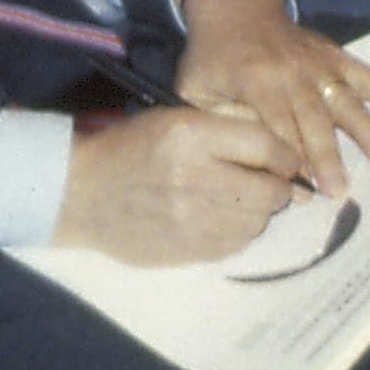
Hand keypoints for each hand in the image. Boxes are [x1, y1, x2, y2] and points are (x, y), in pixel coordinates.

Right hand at [54, 105, 302, 265]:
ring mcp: (194, 220)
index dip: (285, 154)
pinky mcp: (190, 250)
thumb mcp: (172, 119)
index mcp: (191, 135)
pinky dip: (238, 231)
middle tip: (267, 181)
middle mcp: (197, 177)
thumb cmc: (130, 148)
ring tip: (238, 199)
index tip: (287, 159)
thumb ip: (225, 131)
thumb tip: (281, 156)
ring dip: (258, 211)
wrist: (82, 194)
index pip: (265, 145)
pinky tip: (219, 218)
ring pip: (258, 221)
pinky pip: (237, 244)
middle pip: (270, 189)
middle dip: (277, 186)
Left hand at [174, 0, 369, 197]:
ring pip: (343, 96)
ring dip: (364, 126)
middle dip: (327, 154)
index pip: (276, 124)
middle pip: (313, 116)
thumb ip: (223, 121)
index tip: (305, 190)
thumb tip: (255, 158)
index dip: (291, 157)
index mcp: (253, 79)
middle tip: (342, 190)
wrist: (232, 6)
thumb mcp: (198, 90)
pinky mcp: (333, 54)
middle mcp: (289, 69)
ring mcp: (315, 61)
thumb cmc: (212, 58)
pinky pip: (364, 74)